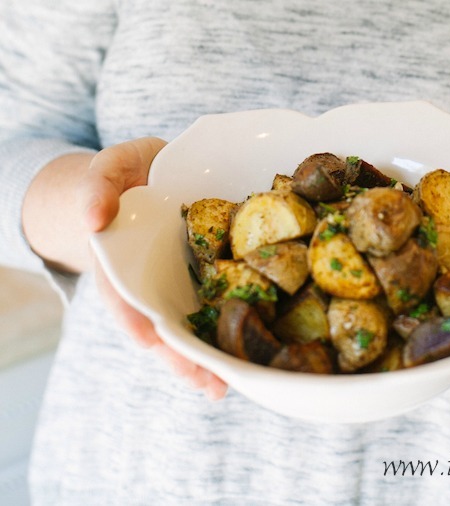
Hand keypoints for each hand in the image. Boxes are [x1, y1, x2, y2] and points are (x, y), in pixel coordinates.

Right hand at [85, 138, 227, 400]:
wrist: (148, 171)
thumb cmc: (124, 174)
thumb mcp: (106, 171)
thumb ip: (97, 187)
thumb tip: (93, 217)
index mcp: (118, 259)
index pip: (121, 293)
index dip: (133, 316)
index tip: (148, 339)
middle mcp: (147, 278)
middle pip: (159, 323)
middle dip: (178, 354)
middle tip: (203, 381)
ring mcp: (176, 279)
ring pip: (187, 323)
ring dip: (204, 356)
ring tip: (222, 385)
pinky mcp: (207, 270)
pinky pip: (217, 301)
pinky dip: (229, 329)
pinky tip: (247, 356)